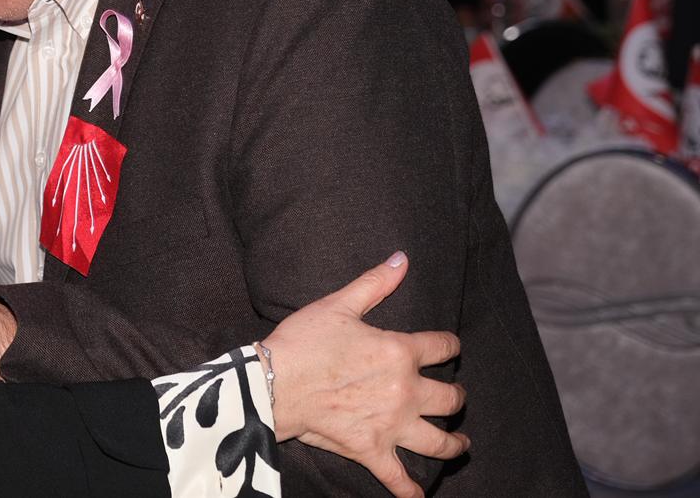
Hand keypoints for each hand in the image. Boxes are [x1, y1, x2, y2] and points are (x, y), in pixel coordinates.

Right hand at [261, 252, 468, 497]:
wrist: (273, 383)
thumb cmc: (303, 341)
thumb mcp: (338, 305)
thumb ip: (375, 283)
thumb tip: (402, 259)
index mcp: (399, 352)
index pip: (442, 347)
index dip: (450, 346)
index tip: (450, 348)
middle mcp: (405, 391)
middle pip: (451, 398)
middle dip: (456, 396)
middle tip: (454, 396)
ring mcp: (391, 425)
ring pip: (439, 442)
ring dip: (453, 444)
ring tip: (459, 443)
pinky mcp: (371, 450)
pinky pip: (398, 478)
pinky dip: (410, 490)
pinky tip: (418, 495)